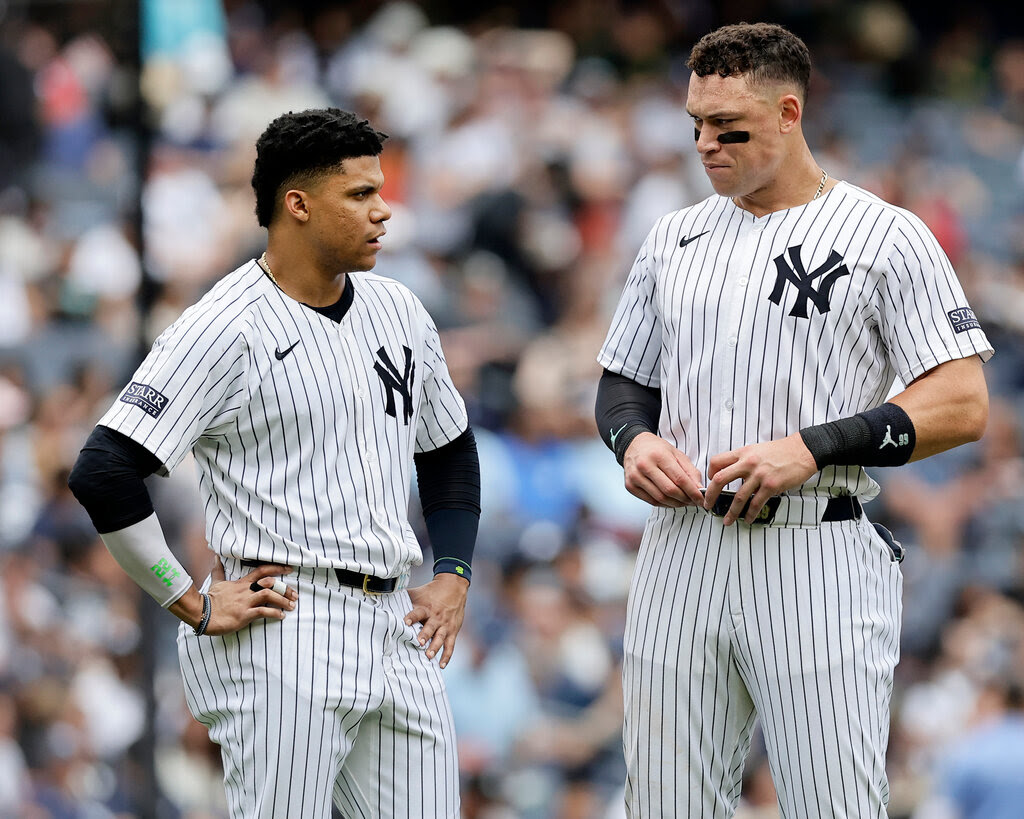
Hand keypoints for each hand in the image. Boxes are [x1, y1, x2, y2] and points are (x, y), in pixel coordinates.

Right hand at [170, 564, 297, 635]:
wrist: (202, 613)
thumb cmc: (210, 599)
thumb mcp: (217, 582)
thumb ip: (219, 570)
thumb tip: (216, 556)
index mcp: (242, 583)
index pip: (262, 571)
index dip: (277, 568)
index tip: (289, 568)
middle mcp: (246, 591)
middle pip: (270, 583)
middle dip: (285, 588)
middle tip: (295, 594)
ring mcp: (246, 602)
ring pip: (269, 596)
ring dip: (283, 601)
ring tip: (291, 606)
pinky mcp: (244, 615)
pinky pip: (263, 612)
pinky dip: (274, 613)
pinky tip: (281, 616)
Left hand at [404, 573, 469, 667]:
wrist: (454, 586)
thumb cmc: (431, 592)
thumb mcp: (418, 593)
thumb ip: (404, 597)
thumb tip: (384, 597)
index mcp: (426, 607)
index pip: (418, 612)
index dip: (412, 617)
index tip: (405, 622)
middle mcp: (436, 617)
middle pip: (430, 627)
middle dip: (424, 635)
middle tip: (419, 643)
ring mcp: (445, 625)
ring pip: (440, 638)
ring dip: (435, 647)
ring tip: (429, 656)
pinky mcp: (452, 631)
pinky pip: (450, 645)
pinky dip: (447, 656)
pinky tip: (441, 665)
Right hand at [622, 432, 703, 507]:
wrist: (633, 445)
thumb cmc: (657, 449)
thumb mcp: (676, 454)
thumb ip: (690, 471)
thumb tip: (699, 490)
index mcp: (659, 455)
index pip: (679, 479)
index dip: (693, 492)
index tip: (701, 499)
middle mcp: (644, 466)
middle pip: (670, 490)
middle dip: (685, 499)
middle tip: (694, 501)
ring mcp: (635, 477)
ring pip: (660, 498)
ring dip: (676, 503)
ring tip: (684, 502)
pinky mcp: (630, 486)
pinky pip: (651, 501)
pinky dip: (664, 504)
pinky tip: (671, 501)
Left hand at [704, 432, 817, 524]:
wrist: (802, 451)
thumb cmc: (781, 450)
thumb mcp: (756, 449)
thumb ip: (743, 460)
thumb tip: (732, 472)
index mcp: (743, 453)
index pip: (717, 461)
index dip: (709, 473)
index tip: (710, 482)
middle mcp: (748, 463)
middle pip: (720, 479)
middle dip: (710, 495)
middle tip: (708, 504)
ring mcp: (759, 475)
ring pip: (738, 497)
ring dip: (731, 512)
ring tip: (727, 520)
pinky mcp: (771, 485)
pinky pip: (756, 503)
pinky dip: (750, 514)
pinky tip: (747, 519)